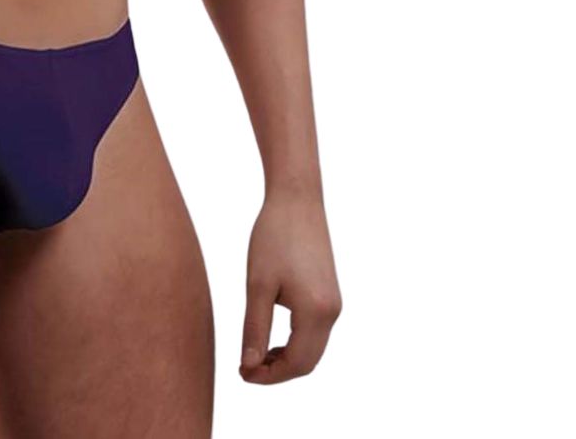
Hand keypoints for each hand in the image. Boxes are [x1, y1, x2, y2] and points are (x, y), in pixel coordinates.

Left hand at [239, 187, 341, 383]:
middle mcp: (332, 313)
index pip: (296, 364)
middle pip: (308, 362)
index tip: (241, 373)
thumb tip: (249, 366)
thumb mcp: (257, 284)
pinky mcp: (330, 294)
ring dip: (286, 358)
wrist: (297, 199)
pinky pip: (315, 332)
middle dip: (277, 372)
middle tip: (245, 369)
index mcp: (317, 312)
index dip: (268, 376)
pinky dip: (295, 343)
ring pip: (313, 349)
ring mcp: (334, 303)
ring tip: (254, 355)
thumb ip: (254, 328)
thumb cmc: (273, 236)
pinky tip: (270, 337)